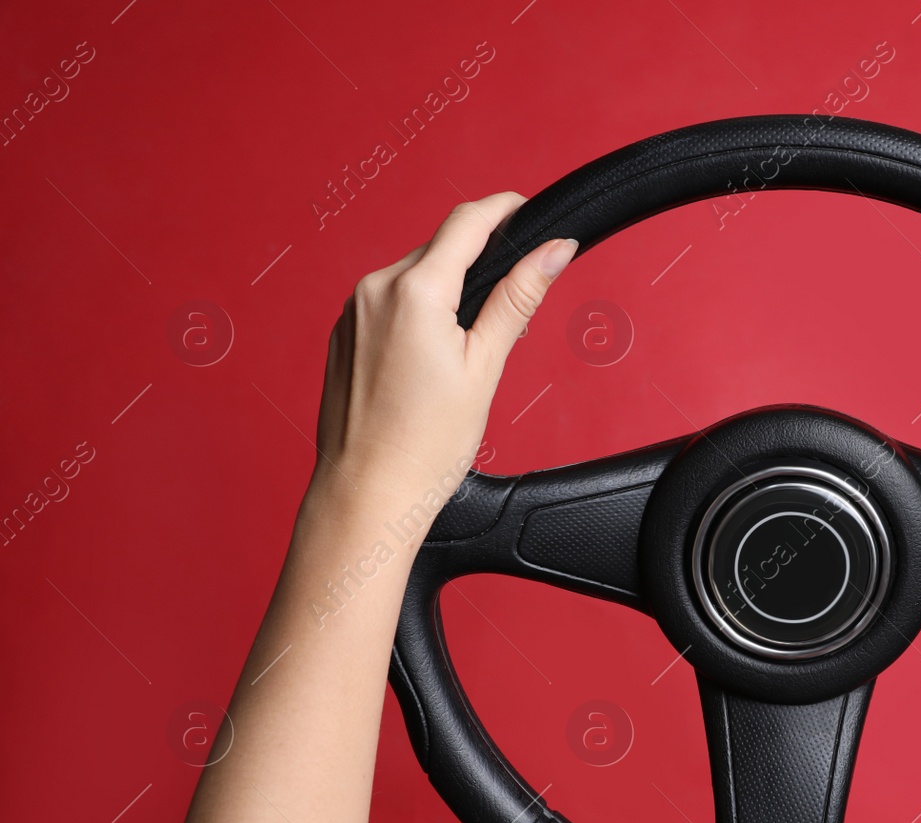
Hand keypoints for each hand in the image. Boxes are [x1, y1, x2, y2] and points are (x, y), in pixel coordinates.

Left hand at [313, 191, 576, 510]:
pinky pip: (388, 304)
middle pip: (440, 250)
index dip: (504, 208)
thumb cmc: (425, 445)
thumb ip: (518, 299)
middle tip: (511, 317)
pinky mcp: (343, 334)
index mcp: (415, 291)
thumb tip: (553, 250)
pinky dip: (417, 316)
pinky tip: (430, 367)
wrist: (366, 492)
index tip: (527, 209)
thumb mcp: (485, 366)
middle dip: (479, 266)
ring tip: (467, 355)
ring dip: (447, 294)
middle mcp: (375, 289)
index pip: (467, 221)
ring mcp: (353, 311)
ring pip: (415, 278)